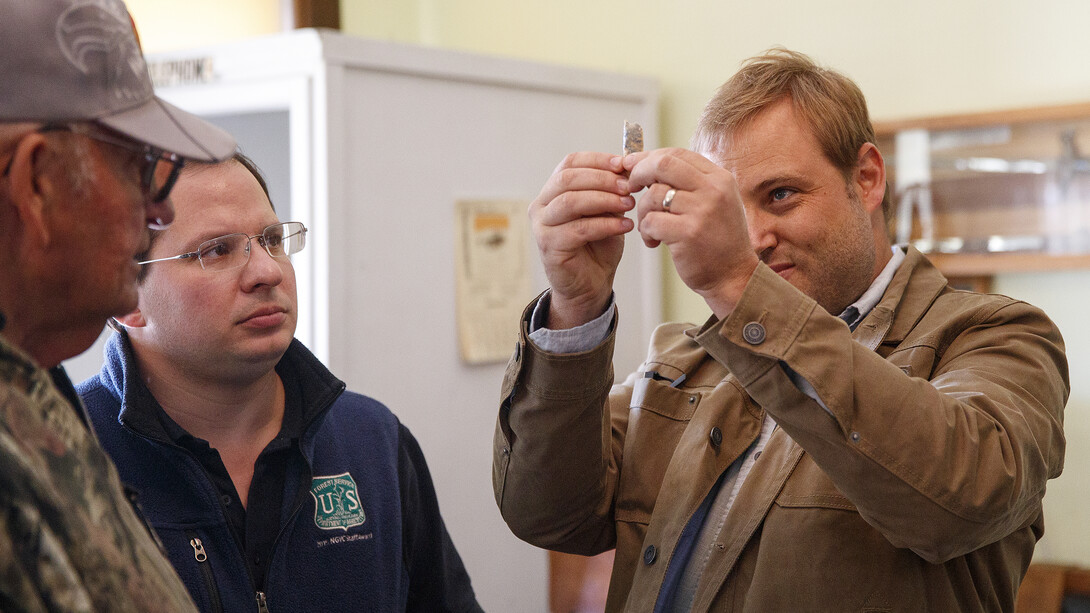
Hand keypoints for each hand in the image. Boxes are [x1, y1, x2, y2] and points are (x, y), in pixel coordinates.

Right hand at [530, 152, 634, 328]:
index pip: (570, 163)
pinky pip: (578, 229)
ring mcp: (541, 226)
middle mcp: (541, 205)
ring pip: (570, 201)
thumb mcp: (607, 212)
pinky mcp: (548, 246)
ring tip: (629, 205)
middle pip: (568, 179)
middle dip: (602, 179)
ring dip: (604, 200)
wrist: (590, 285)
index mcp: (553, 191)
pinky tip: (625, 226)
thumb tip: (629, 168)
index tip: (624, 164)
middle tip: (629, 187)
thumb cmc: (598, 246)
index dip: (597, 160)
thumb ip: (611, 192)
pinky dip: (604, 225)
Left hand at [625, 148, 758, 317]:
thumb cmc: (717, 239)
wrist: (733, 276)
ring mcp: (702, 211)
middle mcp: (714, 190)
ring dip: (642, 211)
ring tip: (649, 227)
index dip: (648, 157)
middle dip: (638, 173)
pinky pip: (651, 221)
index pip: (677, 153)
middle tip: (630, 187)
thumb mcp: (713, 202)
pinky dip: (645, 231)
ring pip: (653, 195)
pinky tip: (654, 242)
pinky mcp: (689, 233)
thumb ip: (689, 182)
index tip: (632, 166)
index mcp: (719, 178)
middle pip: (663, 164)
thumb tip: (647, 163)